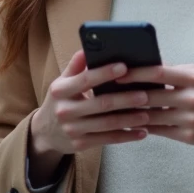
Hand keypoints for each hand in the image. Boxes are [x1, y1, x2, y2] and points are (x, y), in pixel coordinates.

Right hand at [27, 51, 151, 183]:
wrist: (45, 133)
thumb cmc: (60, 101)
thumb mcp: (61, 83)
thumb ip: (75, 67)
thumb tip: (87, 48)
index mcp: (61, 90)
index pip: (85, 80)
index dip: (105, 73)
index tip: (124, 66)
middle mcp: (65, 110)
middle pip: (101, 104)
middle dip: (125, 99)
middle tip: (146, 94)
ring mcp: (72, 130)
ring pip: (107, 124)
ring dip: (130, 119)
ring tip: (148, 113)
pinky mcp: (80, 144)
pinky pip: (108, 140)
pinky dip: (127, 136)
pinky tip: (142, 132)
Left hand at [116, 65, 193, 153]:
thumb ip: (172, 71)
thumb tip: (142, 65)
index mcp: (193, 78)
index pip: (158, 73)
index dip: (134, 73)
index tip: (116, 73)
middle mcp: (191, 98)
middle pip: (150, 96)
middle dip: (126, 95)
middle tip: (106, 93)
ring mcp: (189, 119)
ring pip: (150, 115)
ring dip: (129, 113)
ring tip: (112, 108)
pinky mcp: (187, 136)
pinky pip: (157, 130)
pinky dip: (141, 126)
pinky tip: (128, 122)